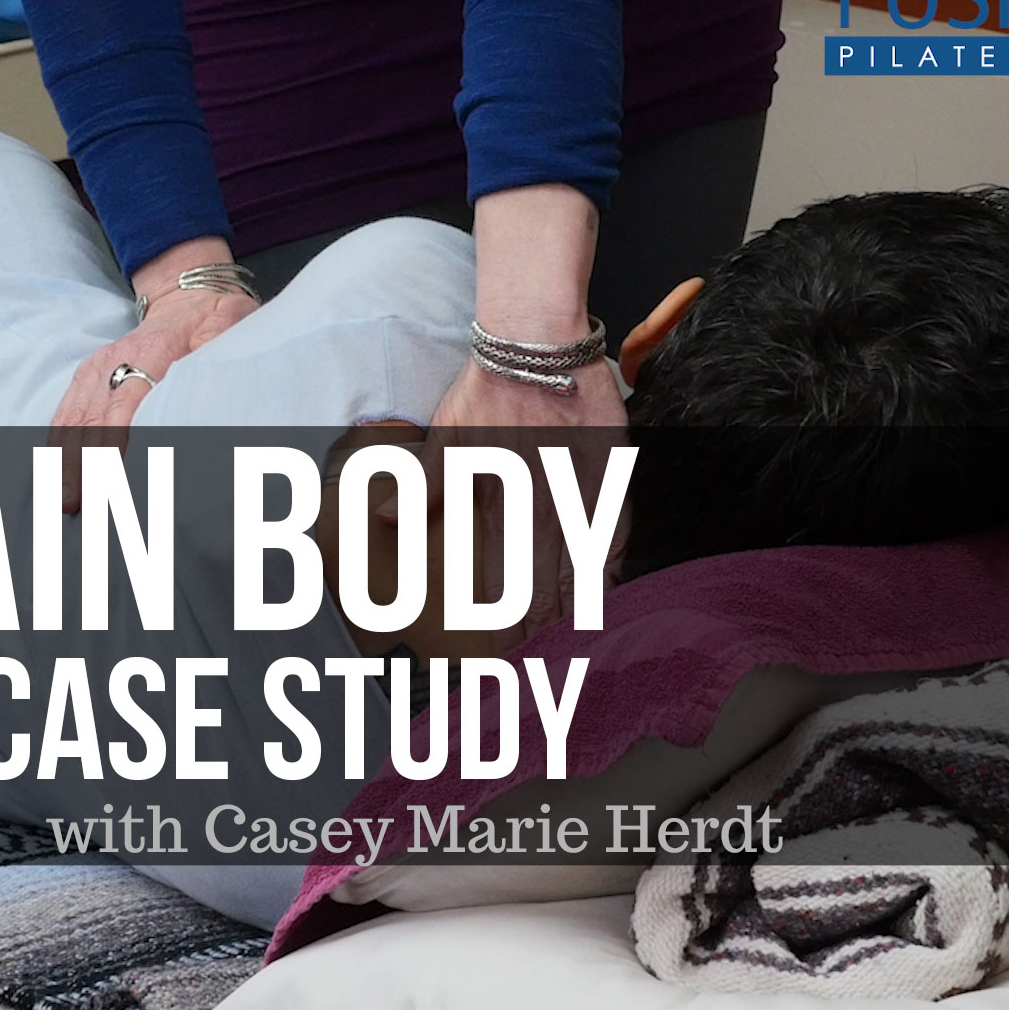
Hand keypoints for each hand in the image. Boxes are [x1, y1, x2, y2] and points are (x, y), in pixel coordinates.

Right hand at [49, 287, 257, 509]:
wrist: (185, 299)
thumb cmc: (213, 320)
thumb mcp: (227, 326)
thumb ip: (219, 353)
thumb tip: (213, 386)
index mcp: (151, 351)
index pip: (126, 403)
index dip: (113, 439)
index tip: (106, 473)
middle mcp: (115, 360)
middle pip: (93, 419)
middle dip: (81, 463)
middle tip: (72, 501)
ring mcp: (96, 369)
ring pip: (74, 419)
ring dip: (64, 460)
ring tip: (59, 497)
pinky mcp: (86, 376)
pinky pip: (66, 413)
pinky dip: (58, 444)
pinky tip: (52, 473)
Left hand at [405, 352, 628, 649]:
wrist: (537, 342)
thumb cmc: (488, 386)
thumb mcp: (445, 438)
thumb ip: (426, 486)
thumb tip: (391, 519)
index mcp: (499, 505)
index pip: (503, 582)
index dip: (506, 621)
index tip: (506, 653)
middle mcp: (541, 509)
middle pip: (545, 586)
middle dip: (543, 630)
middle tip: (544, 666)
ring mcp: (581, 494)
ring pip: (582, 567)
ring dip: (578, 609)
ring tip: (578, 645)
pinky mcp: (613, 474)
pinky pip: (617, 531)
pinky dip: (613, 564)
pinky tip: (611, 589)